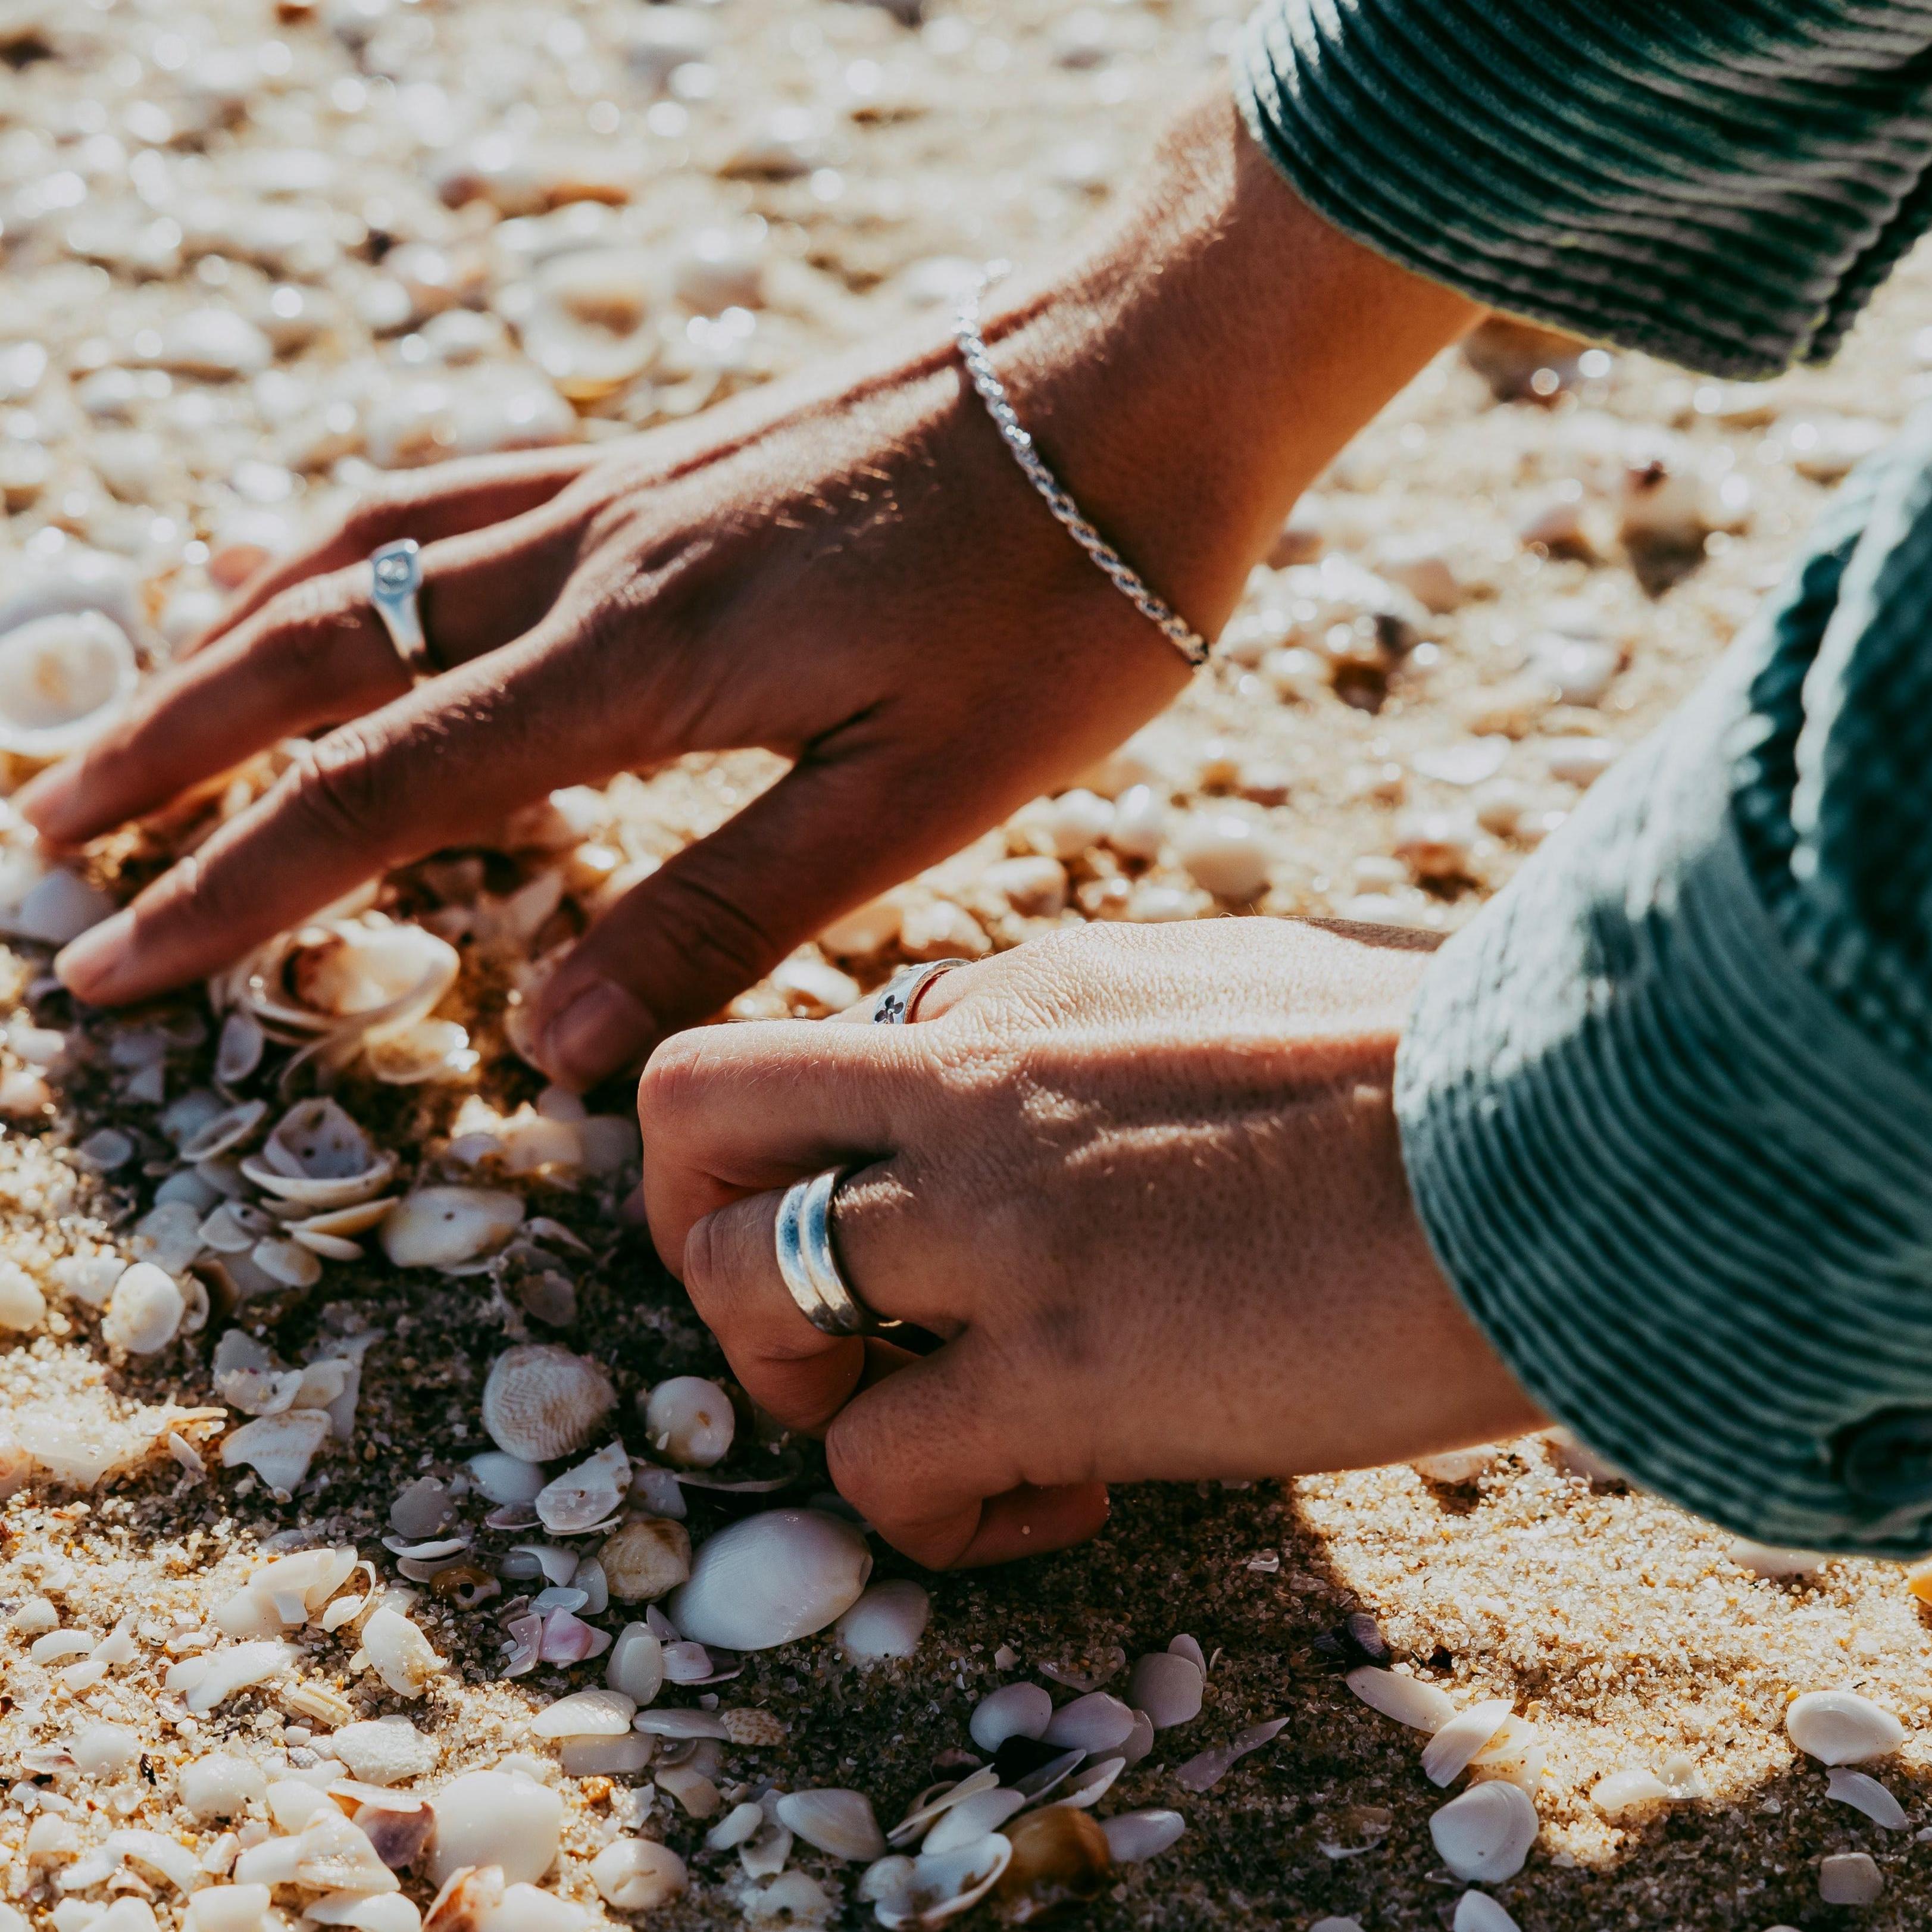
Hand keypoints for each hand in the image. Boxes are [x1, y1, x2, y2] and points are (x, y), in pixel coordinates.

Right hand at [24, 93, 1474, 1088]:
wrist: (1146, 389)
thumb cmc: (1064, 604)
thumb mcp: (919, 799)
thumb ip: (723, 911)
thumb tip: (547, 1038)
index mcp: (645, 668)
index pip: (379, 797)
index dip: (233, 890)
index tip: (115, 966)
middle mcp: (599, 562)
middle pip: (320, 658)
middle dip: (167, 756)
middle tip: (47, 836)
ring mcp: (626, 488)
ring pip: (365, 558)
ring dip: (226, 642)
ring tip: (133, 710)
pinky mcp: (670, 455)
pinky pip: (458, 486)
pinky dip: (353, 541)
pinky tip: (324, 568)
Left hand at [639, 918, 1540, 1566]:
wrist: (1571, 1129)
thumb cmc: (1453, 1054)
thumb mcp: (1248, 975)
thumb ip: (1128, 1011)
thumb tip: (1096, 1057)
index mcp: (1031, 983)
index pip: (833, 1048)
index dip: (840, 1152)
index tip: (925, 1223)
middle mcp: (975, 1079)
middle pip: (695, 1108)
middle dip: (693, 1220)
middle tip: (801, 1314)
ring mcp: (999, 1222)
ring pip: (744, 1290)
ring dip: (793, 1381)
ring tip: (910, 1419)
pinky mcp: (1059, 1369)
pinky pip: (882, 1470)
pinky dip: (928, 1521)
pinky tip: (1050, 1510)